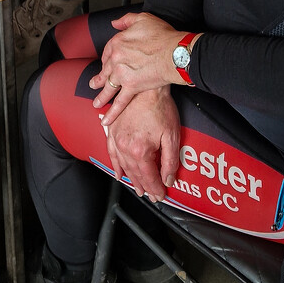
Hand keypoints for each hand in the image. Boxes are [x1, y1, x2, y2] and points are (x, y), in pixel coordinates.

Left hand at [90, 12, 185, 121]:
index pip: (108, 52)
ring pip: (109, 87)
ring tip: (97, 103)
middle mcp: (116, 59)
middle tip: (94, 84)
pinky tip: (106, 120)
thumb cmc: (162, 35)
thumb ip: (126, 20)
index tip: (106, 64)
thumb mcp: (142, 19)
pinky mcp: (132, 87)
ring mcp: (122, 74)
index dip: (107, 59)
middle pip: (106, 71)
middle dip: (100, 79)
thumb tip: (115, 23)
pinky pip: (120, 101)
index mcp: (117, 42)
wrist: (174, 52)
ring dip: (102, 97)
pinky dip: (113, 112)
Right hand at [103, 87, 179, 201]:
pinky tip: (118, 173)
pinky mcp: (112, 130)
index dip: (156, 188)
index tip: (161, 195)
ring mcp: (116, 138)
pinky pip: (111, 152)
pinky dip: (115, 164)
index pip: (148, 176)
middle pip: (136, 173)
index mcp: (140, 150)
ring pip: (123, 165)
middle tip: (152, 195)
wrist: (147, 87)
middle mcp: (125, 146)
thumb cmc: (161, 108)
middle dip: (145, 186)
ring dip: (131, 179)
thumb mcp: (172, 136)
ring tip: (138, 188)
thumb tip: (168, 180)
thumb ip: (170, 161)